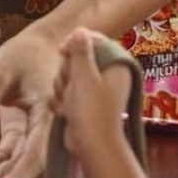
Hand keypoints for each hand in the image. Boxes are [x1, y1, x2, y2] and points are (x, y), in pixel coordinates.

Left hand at [0, 22, 61, 177]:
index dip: (22, 173)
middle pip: (29, 163)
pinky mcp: (24, 130)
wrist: (45, 41)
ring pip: (19, 162)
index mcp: (49, 111)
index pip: (38, 152)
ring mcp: (37, 130)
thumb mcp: (2, 70)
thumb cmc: (25, 52)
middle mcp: (48, 126)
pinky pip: (11, 153)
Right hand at [50, 28, 130, 158]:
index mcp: (115, 64)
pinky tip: (64, 112)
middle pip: (78, 58)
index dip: (75, 42)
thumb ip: (81, 51)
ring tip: (68, 102)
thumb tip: (81, 30)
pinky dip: (63, 101)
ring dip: (63, 88)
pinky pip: (67, 93)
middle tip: (69, 85)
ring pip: (69, 76)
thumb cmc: (91, 110)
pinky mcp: (84, 104)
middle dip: (67, 71)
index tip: (61, 51)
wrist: (92, 147)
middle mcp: (108, 75)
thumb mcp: (84, 75)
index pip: (94, 40)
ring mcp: (95, 91)